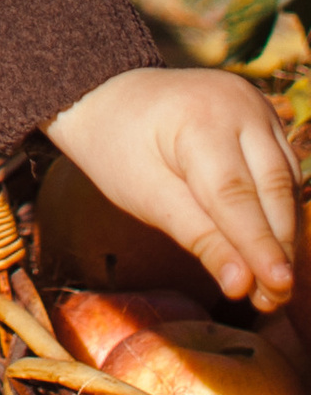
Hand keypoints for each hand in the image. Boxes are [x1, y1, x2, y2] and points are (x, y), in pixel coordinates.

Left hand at [46, 67, 301, 313]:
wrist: (109, 96)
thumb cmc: (119, 148)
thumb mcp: (146, 196)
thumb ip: (198, 237)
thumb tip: (242, 285)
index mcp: (199, 117)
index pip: (236, 194)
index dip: (259, 247)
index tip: (274, 290)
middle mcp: (238, 104)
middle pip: (273, 187)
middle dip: (277, 247)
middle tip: (274, 298)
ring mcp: (256, 106)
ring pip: (286, 181)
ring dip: (284, 233)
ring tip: (273, 284)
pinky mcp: (264, 118)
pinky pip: (283, 170)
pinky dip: (279, 210)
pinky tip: (272, 247)